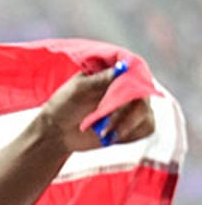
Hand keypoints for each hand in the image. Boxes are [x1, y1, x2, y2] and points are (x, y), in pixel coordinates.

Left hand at [36, 62, 154, 152]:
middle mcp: (129, 87)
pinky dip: (129, 134)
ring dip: (125, 125)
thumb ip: (99, 79)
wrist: (57, 131)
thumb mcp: (77, 89)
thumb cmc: (64, 105)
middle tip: (104, 124)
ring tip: (102, 132)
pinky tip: (110, 136)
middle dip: (123, 111)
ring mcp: (134, 106)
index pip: (136, 69)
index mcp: (115, 73)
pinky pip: (146, 127)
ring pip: (145, 113)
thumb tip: (122, 68)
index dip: (134, 80)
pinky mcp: (135, 124)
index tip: (121, 95)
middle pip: (142, 95)